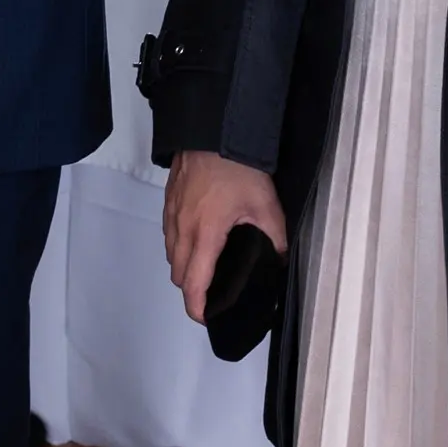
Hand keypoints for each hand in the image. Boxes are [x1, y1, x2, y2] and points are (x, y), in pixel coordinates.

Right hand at [163, 149, 288, 324]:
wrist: (212, 129)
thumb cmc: (238, 167)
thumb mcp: (267, 205)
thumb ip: (275, 238)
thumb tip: (279, 260)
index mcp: (205, 236)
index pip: (193, 285)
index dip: (198, 308)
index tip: (208, 317)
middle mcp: (182, 229)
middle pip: (178, 274)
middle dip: (192, 289)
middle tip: (213, 292)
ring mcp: (171, 214)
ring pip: (170, 254)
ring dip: (184, 266)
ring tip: (207, 265)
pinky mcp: (168, 200)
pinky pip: (168, 233)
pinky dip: (178, 245)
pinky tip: (198, 237)